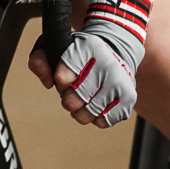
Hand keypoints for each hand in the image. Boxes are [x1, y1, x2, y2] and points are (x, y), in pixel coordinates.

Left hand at [28, 22, 142, 128]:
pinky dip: (96, 117)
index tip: (64, 76)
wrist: (114, 53)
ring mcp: (121, 82)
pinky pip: (103, 121)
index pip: (62, 78)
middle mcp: (109, 63)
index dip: (59, 82)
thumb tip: (48, 83)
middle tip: (73, 91)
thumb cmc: (80, 54)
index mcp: (89, 47)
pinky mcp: (129, 99)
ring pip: (88, 113)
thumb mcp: (56, 47)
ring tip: (84, 100)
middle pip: (73, 99)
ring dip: (81, 111)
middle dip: (68, 99)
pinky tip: (98, 103)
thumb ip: (40, 60)